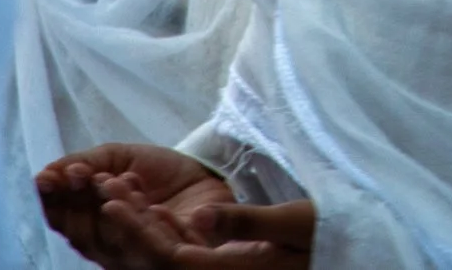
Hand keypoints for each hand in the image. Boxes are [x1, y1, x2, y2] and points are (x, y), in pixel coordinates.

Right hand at [35, 143, 228, 266]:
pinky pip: (153, 247)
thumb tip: (45, 174)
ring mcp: (138, 255)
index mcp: (93, 223)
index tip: (50, 178)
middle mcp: (110, 245)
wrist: (205, 170)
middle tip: (86, 174)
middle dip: (80, 202)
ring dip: (112, 208)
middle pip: (83, 235)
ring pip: (114, 241)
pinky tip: (151, 205)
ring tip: (113, 180)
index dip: (53, 202)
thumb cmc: (156, 170)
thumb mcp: (115, 158)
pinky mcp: (169, 258)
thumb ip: (84, 163)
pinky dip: (148, 223)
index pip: (62, 221)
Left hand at [98, 196, 317, 267]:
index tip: (111, 204)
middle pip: (158, 260)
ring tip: (119, 190)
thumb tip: (198, 218)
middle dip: (129, 225)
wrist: (348, 247)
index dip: (136, 233)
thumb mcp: (292, 222)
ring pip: (166, 254)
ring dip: (141, 225)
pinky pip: (182, 251)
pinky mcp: (223, 263)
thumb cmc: (327, 232)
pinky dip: (162, 229)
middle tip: (103, 189)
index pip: (168, 259)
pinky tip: (149, 206)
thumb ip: (244, 221)